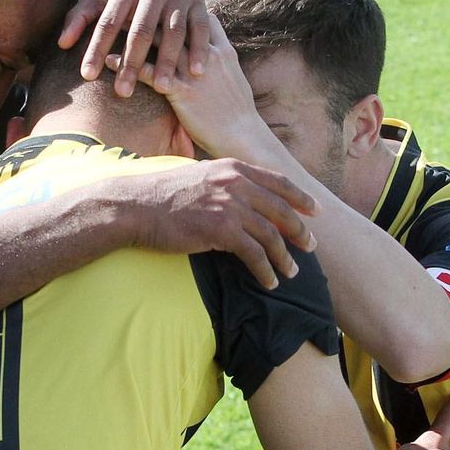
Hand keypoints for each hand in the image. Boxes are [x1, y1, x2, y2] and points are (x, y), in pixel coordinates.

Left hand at [58, 0, 209, 91]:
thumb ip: (80, 16)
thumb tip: (62, 44)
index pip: (107, 22)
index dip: (96, 48)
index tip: (87, 75)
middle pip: (140, 30)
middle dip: (131, 62)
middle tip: (123, 92)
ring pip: (173, 31)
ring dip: (168, 59)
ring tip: (162, 87)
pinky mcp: (199, 1)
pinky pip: (202, 27)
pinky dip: (200, 48)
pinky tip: (197, 71)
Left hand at [106, 15, 270, 160]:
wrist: (243, 136)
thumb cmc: (238, 114)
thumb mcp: (234, 80)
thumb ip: (220, 65)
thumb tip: (210, 59)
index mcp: (223, 50)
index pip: (203, 18)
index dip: (185, 10)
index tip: (166, 3)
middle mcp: (209, 54)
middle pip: (176, 24)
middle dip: (153, 11)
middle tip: (132, 2)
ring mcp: (195, 71)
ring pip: (159, 43)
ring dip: (134, 32)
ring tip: (114, 23)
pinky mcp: (182, 91)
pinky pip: (149, 72)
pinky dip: (128, 64)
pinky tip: (110, 60)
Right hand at [119, 158, 316, 287]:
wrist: (133, 207)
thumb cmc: (159, 196)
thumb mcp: (197, 177)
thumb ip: (221, 183)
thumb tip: (238, 196)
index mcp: (231, 168)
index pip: (278, 181)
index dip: (301, 197)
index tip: (315, 211)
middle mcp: (236, 184)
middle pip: (282, 209)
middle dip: (300, 230)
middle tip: (311, 246)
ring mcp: (230, 206)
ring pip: (272, 235)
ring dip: (285, 256)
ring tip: (292, 271)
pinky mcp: (221, 230)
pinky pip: (254, 254)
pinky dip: (266, 270)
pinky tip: (270, 281)